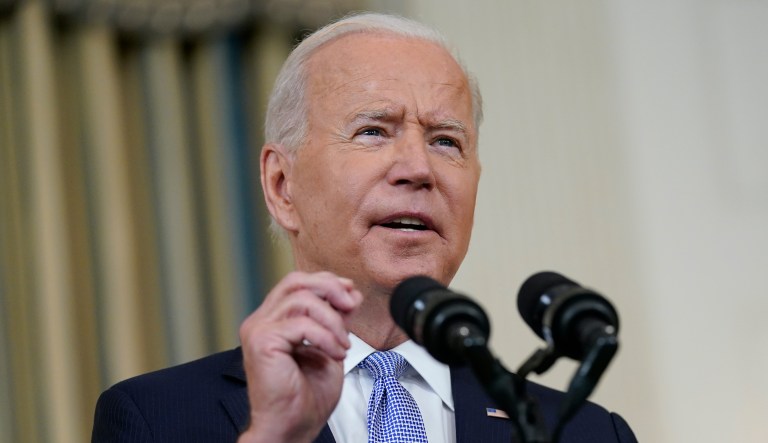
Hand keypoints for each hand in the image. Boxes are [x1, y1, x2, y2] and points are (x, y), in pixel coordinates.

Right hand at [237, 271, 362, 442]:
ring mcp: (258, 330)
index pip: (296, 283)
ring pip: (302, 299)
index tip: (351, 295)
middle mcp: (261, 321)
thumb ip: (336, 320)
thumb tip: (350, 294)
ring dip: (332, 320)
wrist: (291, 429)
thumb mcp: (330, 348)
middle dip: (330, 288)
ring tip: (343, 344)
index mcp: (273, 320)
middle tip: (351, 305)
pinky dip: (326, 337)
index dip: (326, 282)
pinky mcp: (262, 341)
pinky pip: (302, 324)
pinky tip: (335, 353)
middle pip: (295, 282)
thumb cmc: (306, 398)